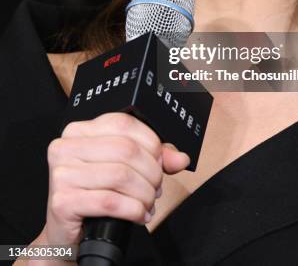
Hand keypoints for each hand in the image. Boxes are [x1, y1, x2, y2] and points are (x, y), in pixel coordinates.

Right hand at [44, 112, 189, 247]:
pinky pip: (111, 201)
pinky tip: (139, 215)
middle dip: (151, 172)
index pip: (123, 123)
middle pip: (126, 149)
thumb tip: (180, 158)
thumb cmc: (94, 194)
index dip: (151, 142)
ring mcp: (62, 174)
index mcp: (79, 131)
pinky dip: (134, 210)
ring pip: (121, 176)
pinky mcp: (63, 202)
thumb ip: (152, 157)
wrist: (69, 231)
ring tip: (148, 202)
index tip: (160, 160)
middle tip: (156, 187)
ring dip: (144, 193)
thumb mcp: (123, 167)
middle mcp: (65, 148)